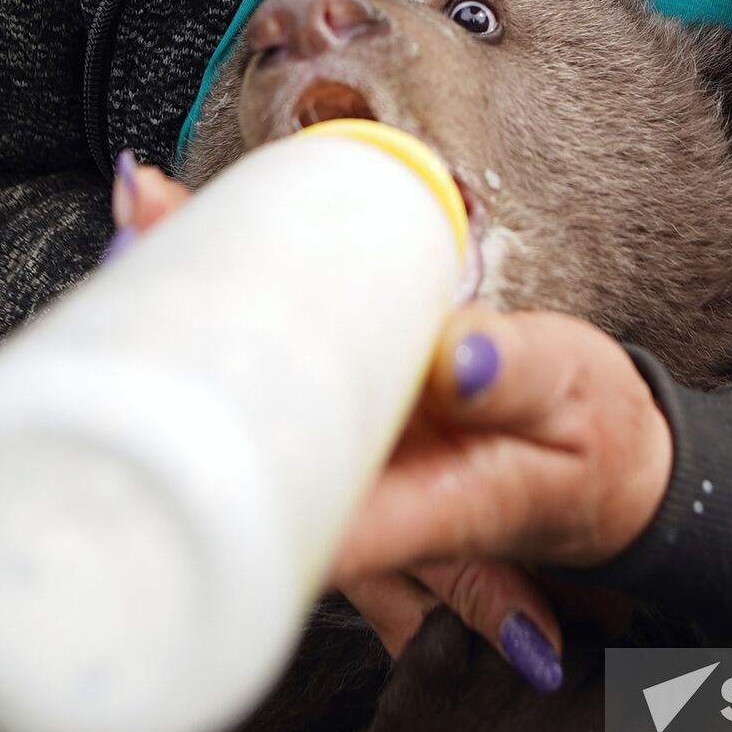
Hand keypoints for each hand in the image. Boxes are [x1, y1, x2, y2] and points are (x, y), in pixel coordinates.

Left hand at [109, 153, 710, 731]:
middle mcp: (363, 488)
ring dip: (193, 308)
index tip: (153, 418)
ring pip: (250, 392)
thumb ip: (520, 381)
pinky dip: (242, 295)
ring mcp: (349, 446)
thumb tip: (454, 354)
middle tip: (133, 244)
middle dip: (178, 351)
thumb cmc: (592, 447)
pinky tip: (198, 232)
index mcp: (423, 504)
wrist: (598, 471)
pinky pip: (283, 354)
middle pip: (245, 443)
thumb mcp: (580, 405)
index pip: (306, 518)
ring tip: (145, 213)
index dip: (219, 481)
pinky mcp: (351, 406)